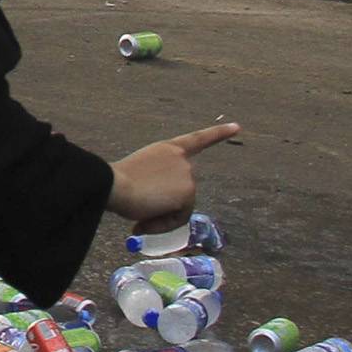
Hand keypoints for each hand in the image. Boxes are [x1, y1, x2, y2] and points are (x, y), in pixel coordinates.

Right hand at [108, 122, 241, 231]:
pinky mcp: (188, 192)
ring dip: (162, 217)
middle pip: (183, 191)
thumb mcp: (140, 174)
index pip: (197, 139)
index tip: (237, 127)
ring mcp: (187, 174)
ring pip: (181, 207)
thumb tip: (157, 211)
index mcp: (167, 149)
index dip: (218, 133)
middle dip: (166, 207)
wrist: (114, 185)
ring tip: (139, 217)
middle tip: (140, 217)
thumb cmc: (116, 182)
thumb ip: (157, 185)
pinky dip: (163, 225)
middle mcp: (181, 159)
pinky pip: (179, 218)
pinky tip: (144, 221)